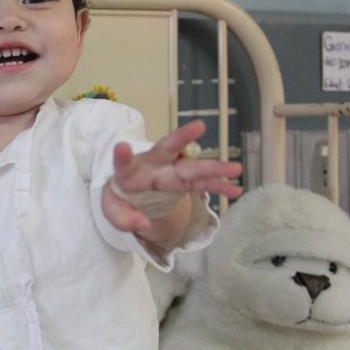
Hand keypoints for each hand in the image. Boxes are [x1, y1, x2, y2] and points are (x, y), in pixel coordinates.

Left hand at [103, 120, 242, 236]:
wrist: (131, 193)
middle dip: (182, 138)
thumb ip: (123, 219)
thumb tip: (143, 224)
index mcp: (129, 171)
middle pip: (166, 149)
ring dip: (213, 167)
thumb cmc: (120, 197)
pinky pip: (203, 183)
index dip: (122, 156)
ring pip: (193, 166)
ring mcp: (170, 171)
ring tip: (236, 168)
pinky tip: (236, 189)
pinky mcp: (183, 181)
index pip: (123, 163)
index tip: (121, 147)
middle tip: (199, 126)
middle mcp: (152, 164)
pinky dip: (219, 186)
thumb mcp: (113, 210)